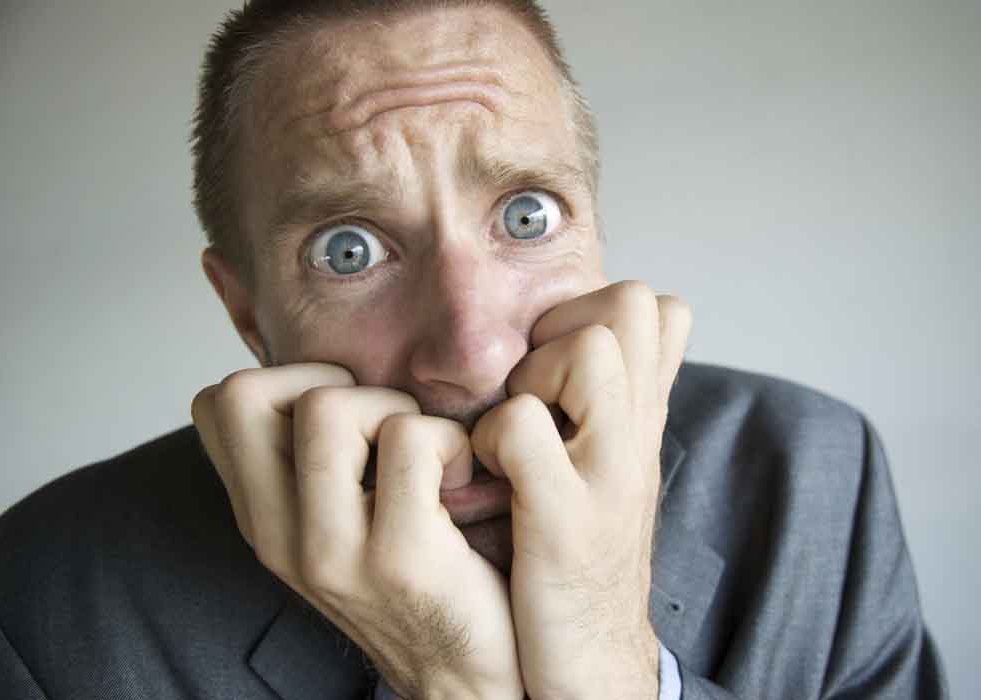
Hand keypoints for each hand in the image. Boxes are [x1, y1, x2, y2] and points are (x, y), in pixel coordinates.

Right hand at [192, 365, 523, 699]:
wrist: (464, 680)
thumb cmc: (414, 586)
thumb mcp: (338, 528)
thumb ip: (314, 464)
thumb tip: (330, 375)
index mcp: (262, 521)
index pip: (216, 405)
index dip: (283, 380)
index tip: (344, 415)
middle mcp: (278, 537)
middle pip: (246, 392)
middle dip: (329, 382)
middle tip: (382, 427)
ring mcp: (331, 551)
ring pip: (329, 406)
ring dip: (395, 410)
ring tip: (427, 455)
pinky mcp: (400, 557)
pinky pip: (411, 439)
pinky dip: (450, 440)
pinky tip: (462, 479)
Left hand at [471, 281, 691, 699]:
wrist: (593, 659)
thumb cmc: (583, 552)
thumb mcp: (612, 465)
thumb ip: (612, 402)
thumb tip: (604, 337)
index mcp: (644, 418)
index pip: (657, 304)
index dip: (592, 312)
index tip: (554, 367)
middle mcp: (640, 434)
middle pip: (634, 301)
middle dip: (566, 328)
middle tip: (536, 389)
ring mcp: (609, 474)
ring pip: (589, 349)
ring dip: (534, 377)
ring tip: (515, 433)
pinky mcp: (565, 519)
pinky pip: (523, 426)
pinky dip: (493, 439)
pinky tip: (490, 475)